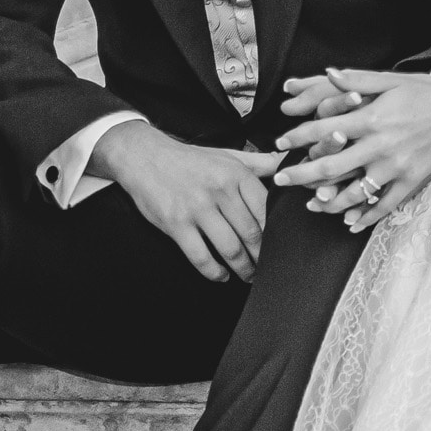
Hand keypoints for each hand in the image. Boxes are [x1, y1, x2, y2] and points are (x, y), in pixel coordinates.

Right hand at [91, 123, 281, 283]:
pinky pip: (201, 257)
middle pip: (251, 233)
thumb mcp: (227, 154)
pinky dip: (215, 272)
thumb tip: (286, 163)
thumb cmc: (189, 159)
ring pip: (230, 249)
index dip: (276, 232)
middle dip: (262, 256)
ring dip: (243, 268)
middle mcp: (219, 191)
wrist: (144, 157)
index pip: (266, 209)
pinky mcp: (176, 224)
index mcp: (235, 174)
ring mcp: (197, 209)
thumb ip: (259, 162)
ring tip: (248, 275)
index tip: (280, 245)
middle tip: (267, 267)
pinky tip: (221, 275)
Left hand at [273, 68, 430, 231]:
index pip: (324, 131)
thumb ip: (356, 81)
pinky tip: (350, 223)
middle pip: (330, 167)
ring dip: (328, 202)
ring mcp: (395, 168)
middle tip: (280, 179)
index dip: (297, 137)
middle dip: (301, 175)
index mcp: (371, 118)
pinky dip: (365, 217)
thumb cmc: (427, 92)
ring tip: (310, 205)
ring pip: (354, 193)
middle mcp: (380, 146)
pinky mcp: (411, 181)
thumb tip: (326, 74)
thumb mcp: (391, 80)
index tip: (279, 143)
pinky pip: (384, 205)